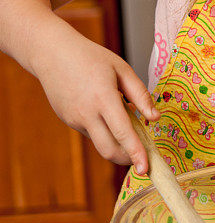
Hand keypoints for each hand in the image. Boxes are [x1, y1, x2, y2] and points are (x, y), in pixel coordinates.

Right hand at [35, 27, 159, 173]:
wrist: (52, 53)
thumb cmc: (91, 57)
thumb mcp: (121, 69)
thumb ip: (140, 94)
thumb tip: (154, 118)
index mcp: (103, 98)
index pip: (123, 133)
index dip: (136, 153)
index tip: (146, 168)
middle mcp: (86, 113)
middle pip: (109, 150)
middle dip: (127, 159)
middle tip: (142, 158)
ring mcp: (74, 119)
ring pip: (100, 142)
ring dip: (116, 143)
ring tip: (126, 124)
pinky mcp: (68, 121)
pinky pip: (90, 133)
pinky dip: (103, 131)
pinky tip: (105, 113)